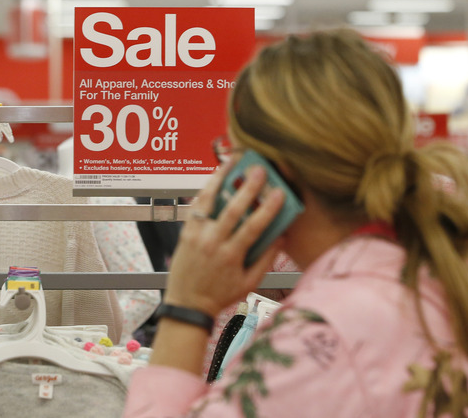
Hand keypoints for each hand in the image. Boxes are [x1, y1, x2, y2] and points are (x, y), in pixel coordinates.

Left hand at [164, 161, 285, 316]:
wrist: (187, 304)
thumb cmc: (219, 295)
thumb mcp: (249, 284)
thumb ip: (266, 259)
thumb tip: (281, 237)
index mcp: (232, 256)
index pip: (253, 227)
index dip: (268, 209)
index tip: (279, 193)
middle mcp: (213, 243)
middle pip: (233, 210)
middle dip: (248, 189)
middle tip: (259, 170)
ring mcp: (197, 236)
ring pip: (209, 202)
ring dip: (221, 180)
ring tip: (231, 163)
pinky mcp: (185, 232)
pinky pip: (196, 207)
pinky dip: (205, 191)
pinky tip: (214, 179)